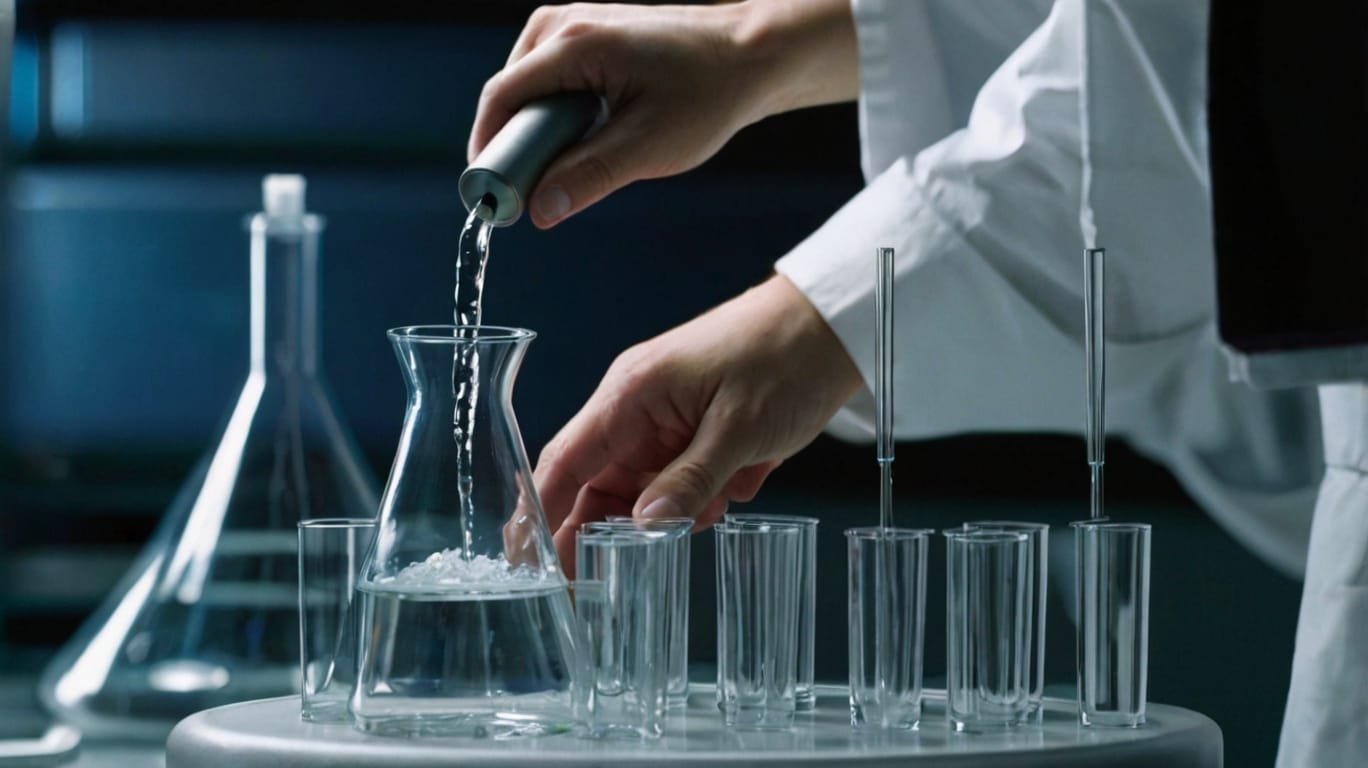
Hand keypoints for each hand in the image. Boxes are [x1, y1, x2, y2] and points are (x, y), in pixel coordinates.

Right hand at [469, 0, 856, 227]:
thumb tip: (539, 211)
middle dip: (518, 148)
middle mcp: (562, 23)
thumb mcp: (648, 147)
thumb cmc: (708, 94)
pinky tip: (591, 136)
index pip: (500, 101)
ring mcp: (570, 23)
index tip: (497, 200)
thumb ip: (588, 178)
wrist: (750, 56)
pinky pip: (547, 83)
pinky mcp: (583, 35)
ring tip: (582, 162)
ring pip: (525, 93)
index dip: (490, 155)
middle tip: (544, 192)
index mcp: (572, 43)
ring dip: (540, 133)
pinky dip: (557, 116)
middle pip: (508, 97)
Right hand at [535, 275, 862, 573]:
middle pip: (596, 484)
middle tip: (597, 585)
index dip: (539, 514)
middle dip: (604, 531)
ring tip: (720, 500)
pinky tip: (737, 487)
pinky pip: (680, 484)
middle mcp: (637, 409)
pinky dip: (703, 498)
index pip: (565, 461)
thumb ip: (689, 481)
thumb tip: (642, 528)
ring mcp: (666, 423)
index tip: (526, 563)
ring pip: (642, 491)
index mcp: (631, 394)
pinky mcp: (696, 436)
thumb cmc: (783, 357)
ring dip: (672, 512)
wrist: (832, 326)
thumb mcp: (739, 428)